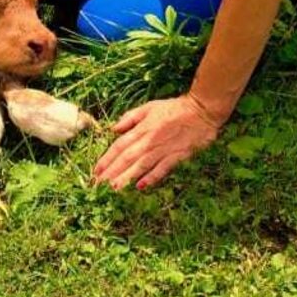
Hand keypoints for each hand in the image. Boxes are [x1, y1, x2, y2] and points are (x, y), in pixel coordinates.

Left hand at [92, 93, 221, 190]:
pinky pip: (162, 168)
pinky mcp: (177, 156)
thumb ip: (130, 118)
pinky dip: (152, 177)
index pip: (119, 146)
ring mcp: (163, 149)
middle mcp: (149, 140)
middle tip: (99, 186)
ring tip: (114, 188)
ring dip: (127, 177)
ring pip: (141, 165)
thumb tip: (113, 129)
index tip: (96, 171)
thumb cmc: (174, 108)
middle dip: (112, 172)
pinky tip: (141, 186)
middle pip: (127, 158)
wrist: (201, 111)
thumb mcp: (149, 107)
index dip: (107, 159)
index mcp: (141, 128)